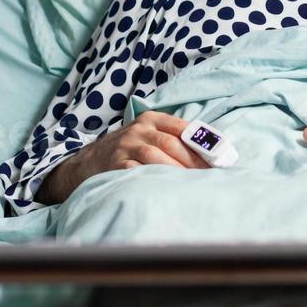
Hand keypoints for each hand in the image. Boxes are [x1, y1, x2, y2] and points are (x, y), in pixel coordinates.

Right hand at [39, 110, 207, 204]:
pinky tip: (166, 187)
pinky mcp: (115, 164)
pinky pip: (137, 171)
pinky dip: (153, 179)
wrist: (89, 160)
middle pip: (170, 143)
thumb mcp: (148, 134)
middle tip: (207, 175)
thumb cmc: (129, 148)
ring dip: (175, 171)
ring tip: (190, 183)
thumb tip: (211, 151)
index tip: (217, 157)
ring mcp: (125, 146)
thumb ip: (173, 137)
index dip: (200, 142)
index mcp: (150, 118)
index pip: (181, 127)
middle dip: (192, 160)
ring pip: (155, 156)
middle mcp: (138, 129)